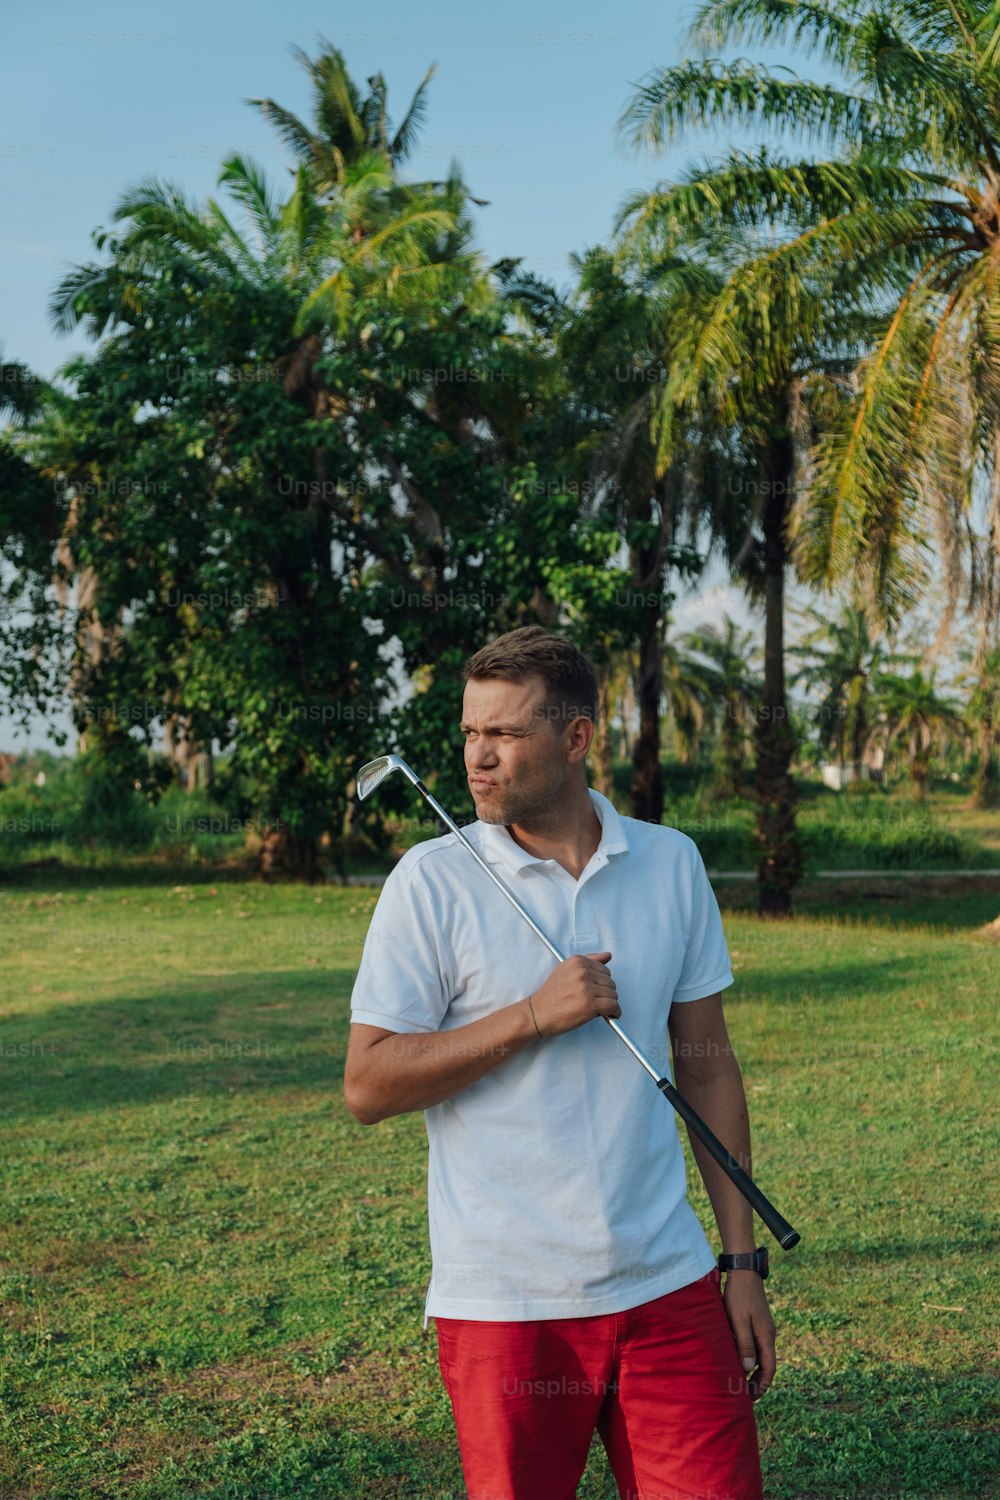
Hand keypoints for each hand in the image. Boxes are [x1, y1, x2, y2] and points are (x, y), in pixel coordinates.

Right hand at [529, 952, 619, 1037]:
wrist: (537, 1013)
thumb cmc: (551, 994)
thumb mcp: (566, 969)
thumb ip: (589, 961)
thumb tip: (608, 955)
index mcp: (577, 962)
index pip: (605, 969)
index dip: (600, 983)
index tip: (594, 991)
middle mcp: (582, 972)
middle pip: (610, 982)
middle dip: (605, 993)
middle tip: (593, 1001)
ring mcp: (586, 988)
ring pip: (613, 995)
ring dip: (609, 1004)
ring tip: (596, 1008)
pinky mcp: (589, 1005)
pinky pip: (613, 1006)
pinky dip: (614, 1013)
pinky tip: (609, 1015)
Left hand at [722, 1274, 775, 1401]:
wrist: (744, 1273)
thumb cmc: (739, 1297)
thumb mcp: (739, 1321)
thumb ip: (744, 1345)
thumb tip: (748, 1369)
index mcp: (766, 1336)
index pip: (769, 1368)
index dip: (762, 1385)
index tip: (752, 1398)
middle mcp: (768, 1334)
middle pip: (766, 1365)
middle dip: (757, 1381)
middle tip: (745, 1396)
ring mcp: (763, 1328)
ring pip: (760, 1355)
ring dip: (752, 1370)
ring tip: (739, 1382)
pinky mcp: (756, 1322)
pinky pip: (755, 1345)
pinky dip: (749, 1357)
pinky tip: (737, 1360)